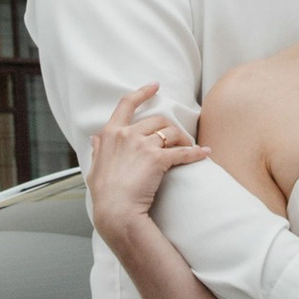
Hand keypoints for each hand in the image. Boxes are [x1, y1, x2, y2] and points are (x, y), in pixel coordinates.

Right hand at [84, 85, 205, 249]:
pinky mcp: (158, 159)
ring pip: (171, 132)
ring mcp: (143, 145)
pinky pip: (183, 152)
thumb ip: (98, 151)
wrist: (116, 212)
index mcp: (110, 134)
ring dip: (182, 139)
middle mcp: (127, 135)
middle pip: (156, 119)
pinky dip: (196, 153)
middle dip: (169, 128)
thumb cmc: (104, 195)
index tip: (154, 86)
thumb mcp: (94, 169)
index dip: (142, 93)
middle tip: (177, 139)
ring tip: (188, 148)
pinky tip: (204, 153)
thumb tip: (96, 138)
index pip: (126, 104)